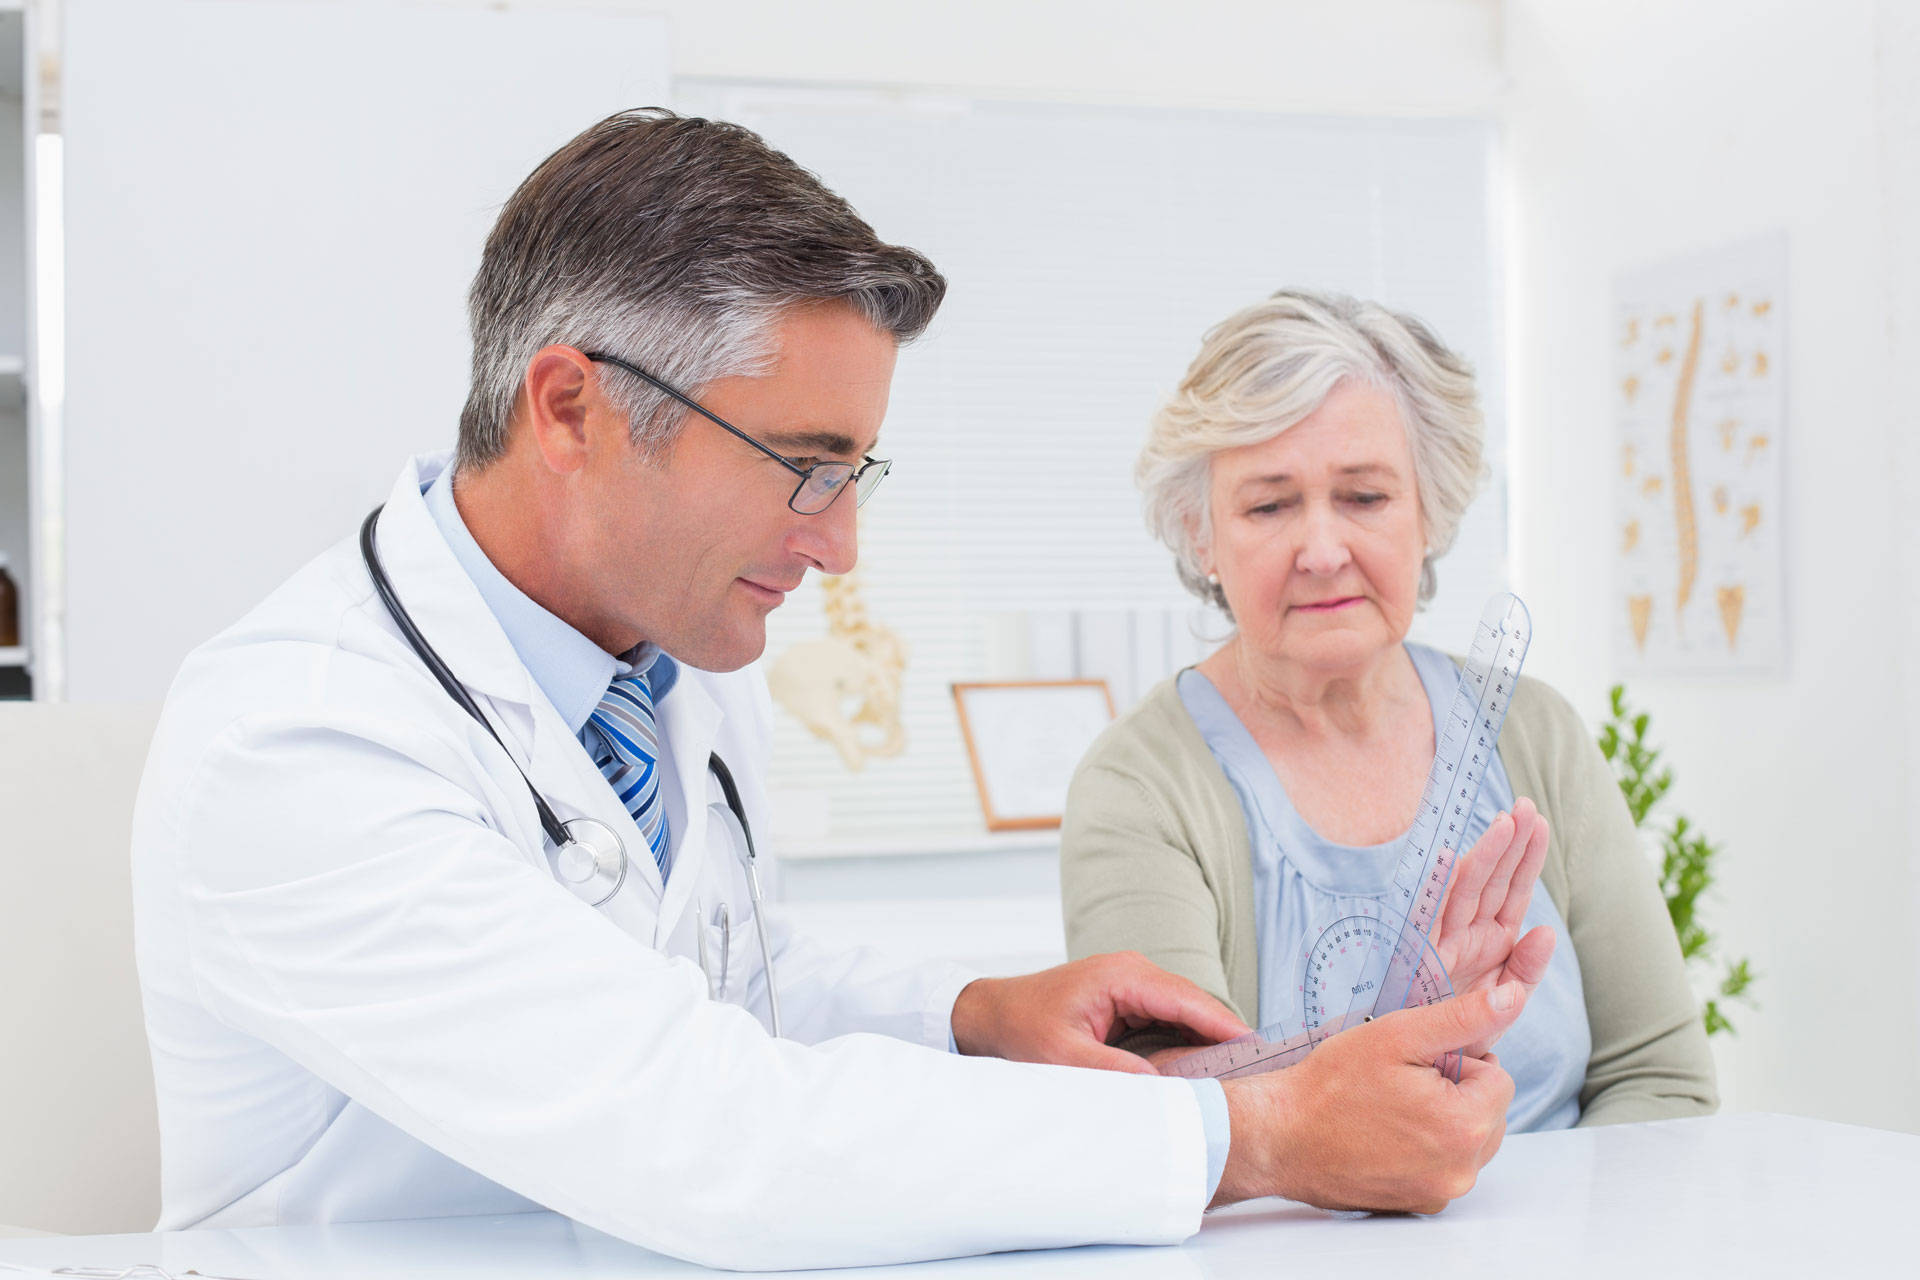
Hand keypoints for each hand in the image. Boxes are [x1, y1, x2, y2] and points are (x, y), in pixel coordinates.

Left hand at [950, 952, 1250, 1074]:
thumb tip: (1164, 1089)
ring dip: (1209, 1039)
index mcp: (1123, 976)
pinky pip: (1170, 1018)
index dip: (1225, 1025)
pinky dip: (1189, 1039)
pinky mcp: (1129, 1000)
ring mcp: (1133, 984)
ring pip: (1185, 1012)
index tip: (1259, 1050)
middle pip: (1194, 1004)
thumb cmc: (1022, 1028)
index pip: (1187, 999)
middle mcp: (1134, 972)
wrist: (992, 1014)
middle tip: (1264, 1068)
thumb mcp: (1064, 1057)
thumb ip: (1114, 1071)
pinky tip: (1207, 1067)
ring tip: (1245, 1072)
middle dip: (1226, 1034)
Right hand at [1212, 982, 1527, 1212]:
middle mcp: (1461, 1170)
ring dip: (1444, 1120)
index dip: (1456, 1061)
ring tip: (1392, 1109)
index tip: (1413, 1066)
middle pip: (1488, 1111)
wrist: (1281, 1135)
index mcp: (1465, 1127)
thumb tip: (1512, 999)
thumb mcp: (1398, 1035)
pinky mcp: (1420, 1204)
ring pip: (1469, 1139)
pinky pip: (1446, 1165)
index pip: (1498, 1077)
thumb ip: (1463, 1017)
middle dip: (1455, 1092)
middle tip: (1401, 1085)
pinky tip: (1387, 1135)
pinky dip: (1426, 1148)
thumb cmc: (1331, 1085)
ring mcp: (1441, 1193)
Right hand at [1432, 797, 1555, 1055]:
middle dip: (1510, 844)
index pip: (1512, 891)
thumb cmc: (1456, 1039)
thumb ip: (1524, 970)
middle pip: (1492, 881)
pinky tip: (1448, 861)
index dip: (1526, 858)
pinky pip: (1430, 920)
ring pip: (1466, 892)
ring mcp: (1441, 944)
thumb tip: (1545, 931)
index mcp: (1489, 943)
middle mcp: (1465, 936)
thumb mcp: (1504, 1007)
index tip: (1538, 821)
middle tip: (1526, 805)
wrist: (1416, 1072)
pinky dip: (1437, 891)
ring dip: (1486, 856)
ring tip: (1506, 823)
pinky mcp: (1418, 960)